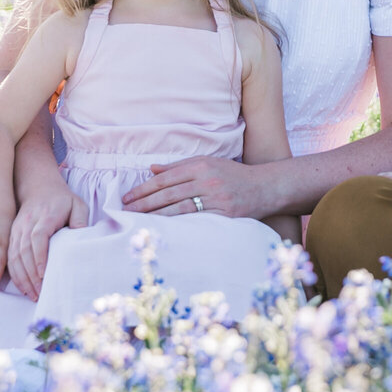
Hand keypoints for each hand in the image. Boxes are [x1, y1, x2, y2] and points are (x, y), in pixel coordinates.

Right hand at [5, 176, 89, 300]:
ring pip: (14, 256)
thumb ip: (80, 220)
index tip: (44, 274)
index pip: (38, 237)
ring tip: (33, 295)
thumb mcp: (77, 205)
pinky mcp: (12, 236)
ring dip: (23, 278)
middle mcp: (27, 224)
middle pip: (24, 251)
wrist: (39, 187)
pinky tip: (23, 287)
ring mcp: (17, 230)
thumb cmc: (62, 200)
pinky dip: (15, 274)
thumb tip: (80, 238)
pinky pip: (9, 258)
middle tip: (41, 293)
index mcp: (45, 217)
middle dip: (31, 274)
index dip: (40, 256)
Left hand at [122, 156, 270, 217]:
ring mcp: (217, 198)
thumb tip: (152, 169)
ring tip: (138, 220)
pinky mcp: (224, 215)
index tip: (128, 197)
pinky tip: (163, 228)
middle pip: (169, 193)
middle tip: (125, 211)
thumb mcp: (208, 163)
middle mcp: (207, 180)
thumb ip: (179, 167)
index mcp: (201, 166)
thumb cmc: (233, 175)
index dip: (144, 188)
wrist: (266, 187)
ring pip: (179, 208)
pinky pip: (196, 220)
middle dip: (144, 203)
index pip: (165, 178)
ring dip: (155, 215)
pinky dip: (177, 224)